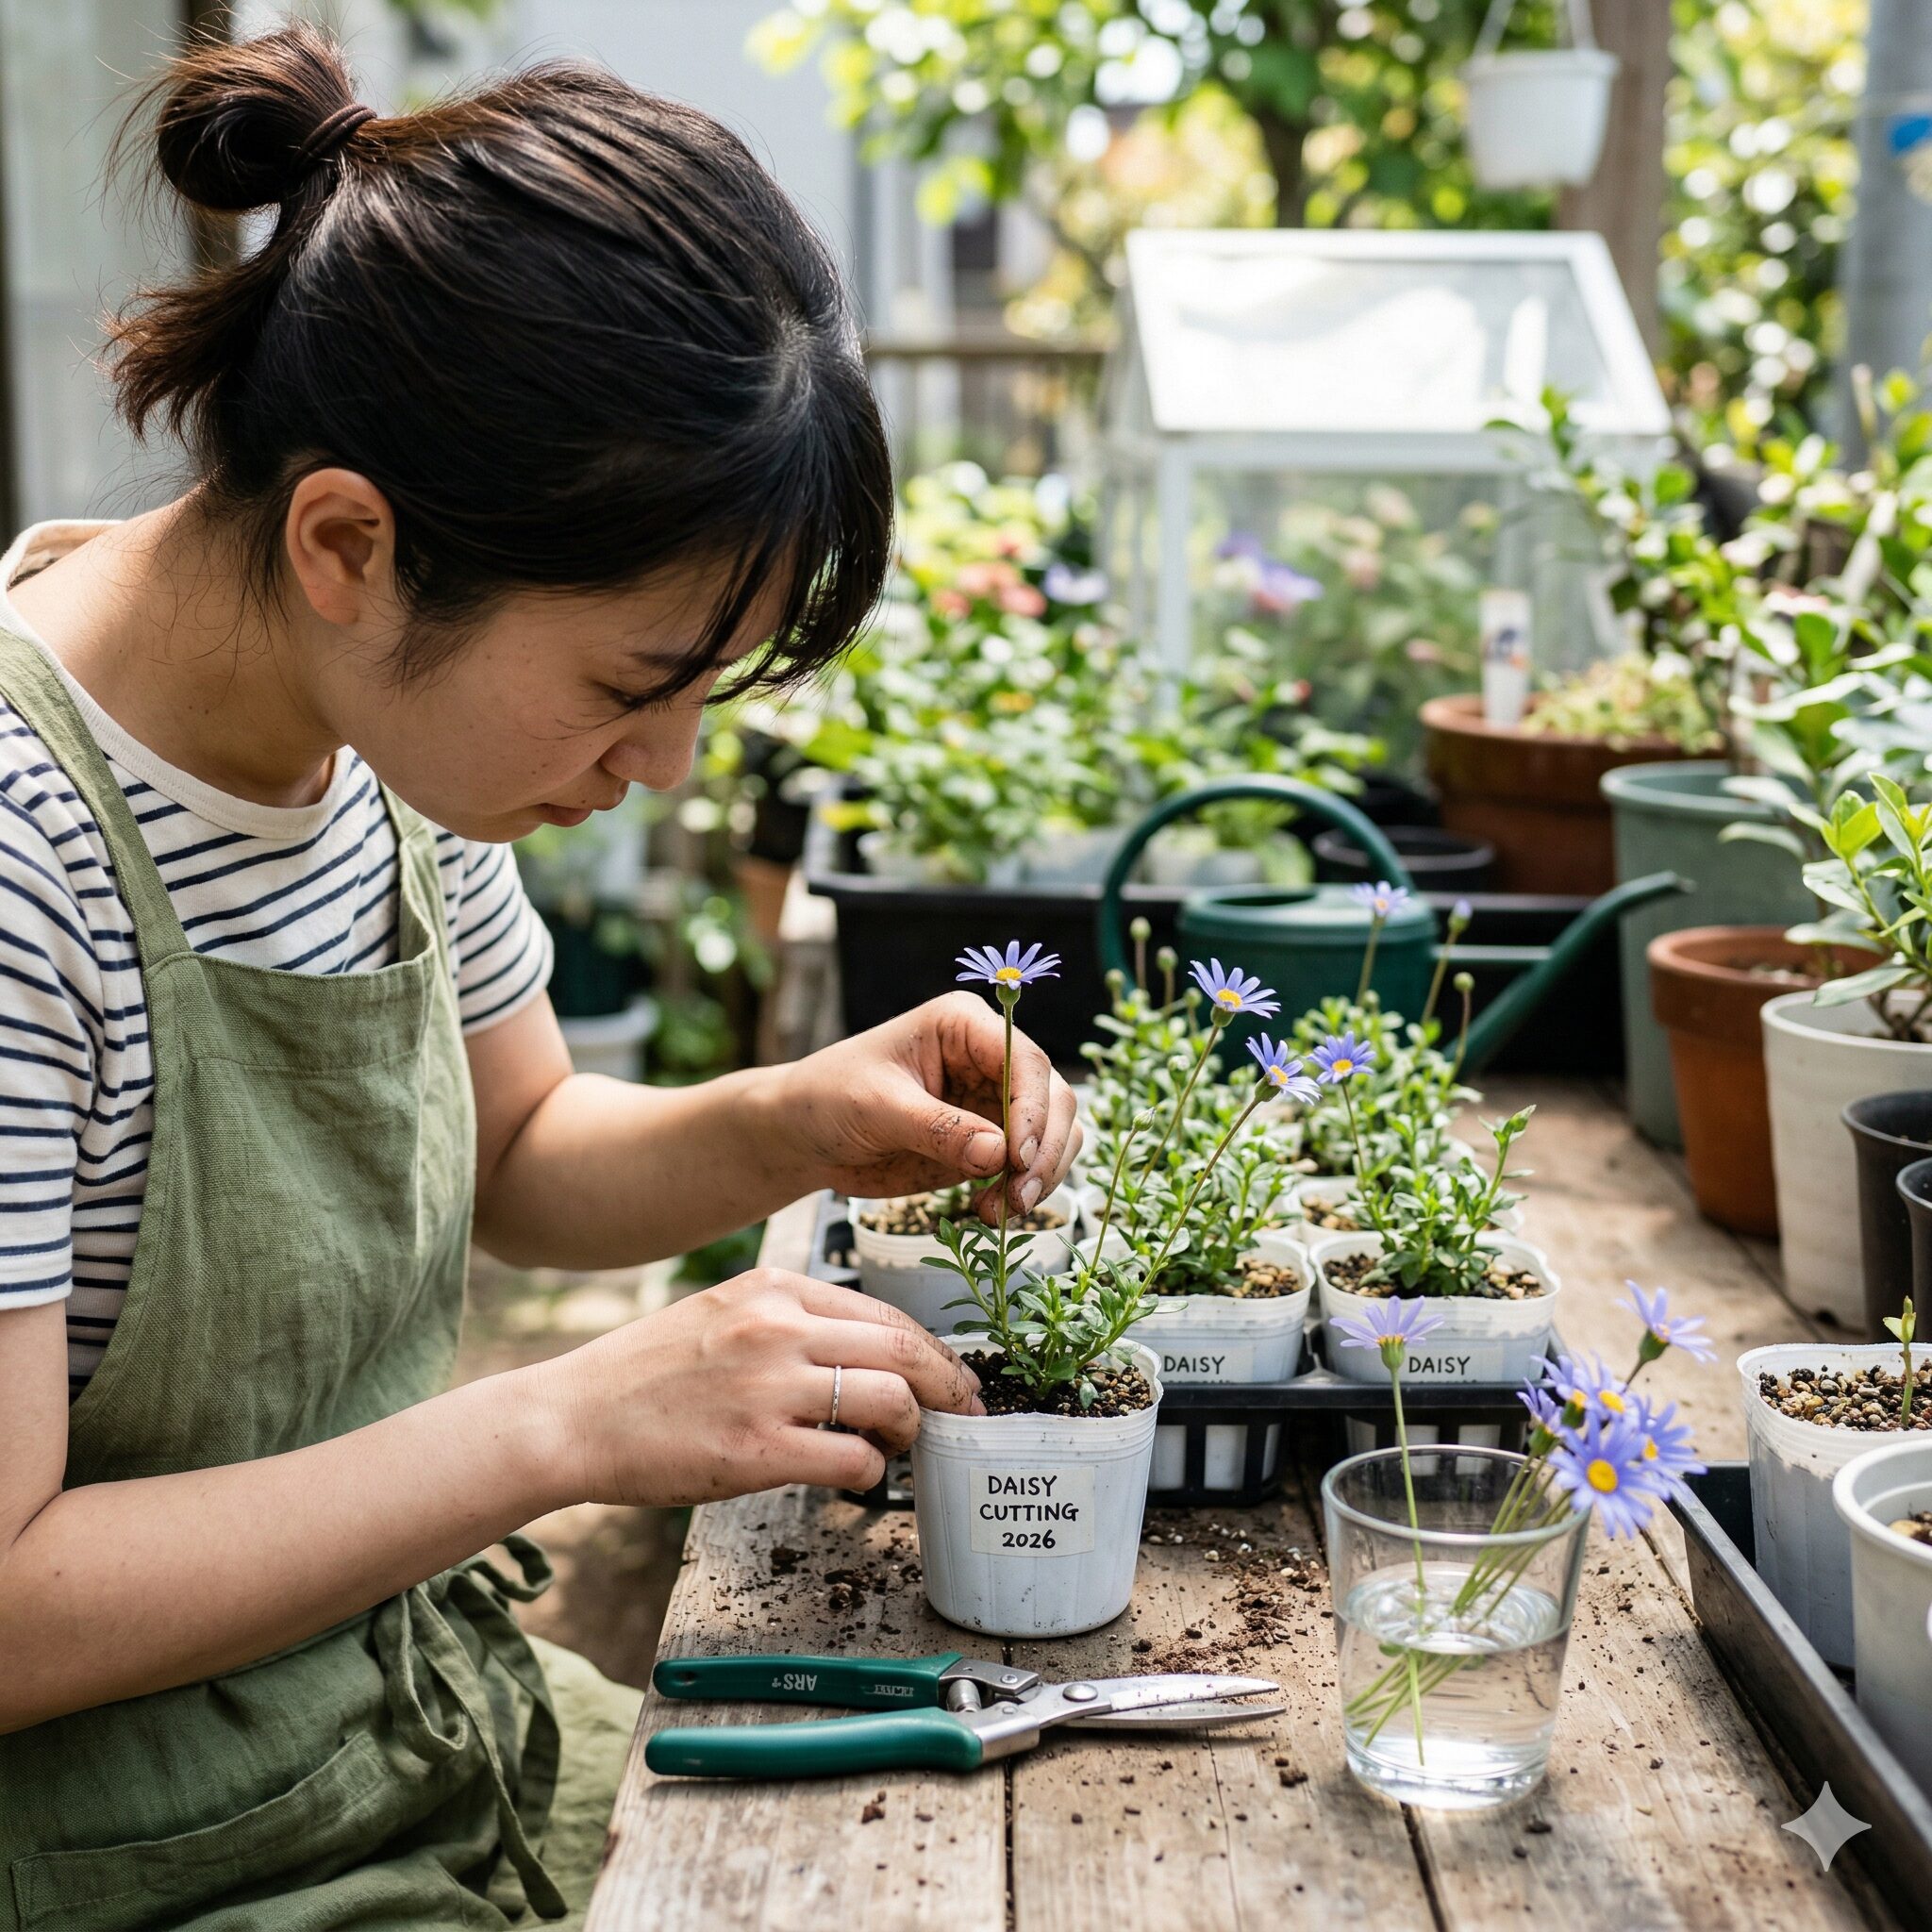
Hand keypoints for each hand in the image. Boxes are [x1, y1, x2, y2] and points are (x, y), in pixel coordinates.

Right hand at [534, 1268, 985, 1503]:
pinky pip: (852, 1459)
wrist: (573, 1418)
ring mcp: (768, 1388)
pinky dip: (869, 1472)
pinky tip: (854, 1475)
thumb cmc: (645, 1375)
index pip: (886, 1315)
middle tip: (961, 1415)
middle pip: (904, 1352)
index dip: (933, 1353)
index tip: (951, 1378)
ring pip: (891, 1400)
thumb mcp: (723, 1313)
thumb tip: (864, 1355)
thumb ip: (792, 1323)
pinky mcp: (756, 1449)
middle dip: (948, 1388)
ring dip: (910, 1432)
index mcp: (775, 1290)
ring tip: (896, 1448)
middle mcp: (778, 1329)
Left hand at [769, 992, 1080, 1216]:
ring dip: (1039, 1177)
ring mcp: (994, 1103)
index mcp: (964, 1026)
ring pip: (1054, 1136)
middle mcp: (989, 1059)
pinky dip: (1022, 1192)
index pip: (1025, 1061)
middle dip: (1044, 1152)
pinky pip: (1029, 1167)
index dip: (1034, 1110)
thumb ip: (937, 1128)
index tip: (1019, 1158)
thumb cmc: (827, 1098)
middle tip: (1018, 1199)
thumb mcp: (876, 1107)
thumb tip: (999, 1154)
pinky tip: (990, 1213)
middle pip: (1054, 1099)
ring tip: (998, 1213)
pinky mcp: (989, 1144)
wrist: (803, 1135)